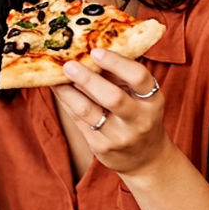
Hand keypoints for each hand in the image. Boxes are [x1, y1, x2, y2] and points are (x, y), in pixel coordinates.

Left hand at [53, 48, 171, 175]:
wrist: (146, 159)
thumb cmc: (139, 116)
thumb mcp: (140, 97)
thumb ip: (120, 76)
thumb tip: (88, 50)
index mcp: (153, 100)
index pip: (139, 78)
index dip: (117, 63)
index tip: (96, 51)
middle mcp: (139, 120)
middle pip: (113, 98)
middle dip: (88, 79)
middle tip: (69, 65)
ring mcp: (120, 136)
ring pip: (88, 111)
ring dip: (68, 92)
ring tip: (56, 77)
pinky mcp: (101, 147)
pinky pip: (78, 121)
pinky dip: (66, 103)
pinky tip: (59, 90)